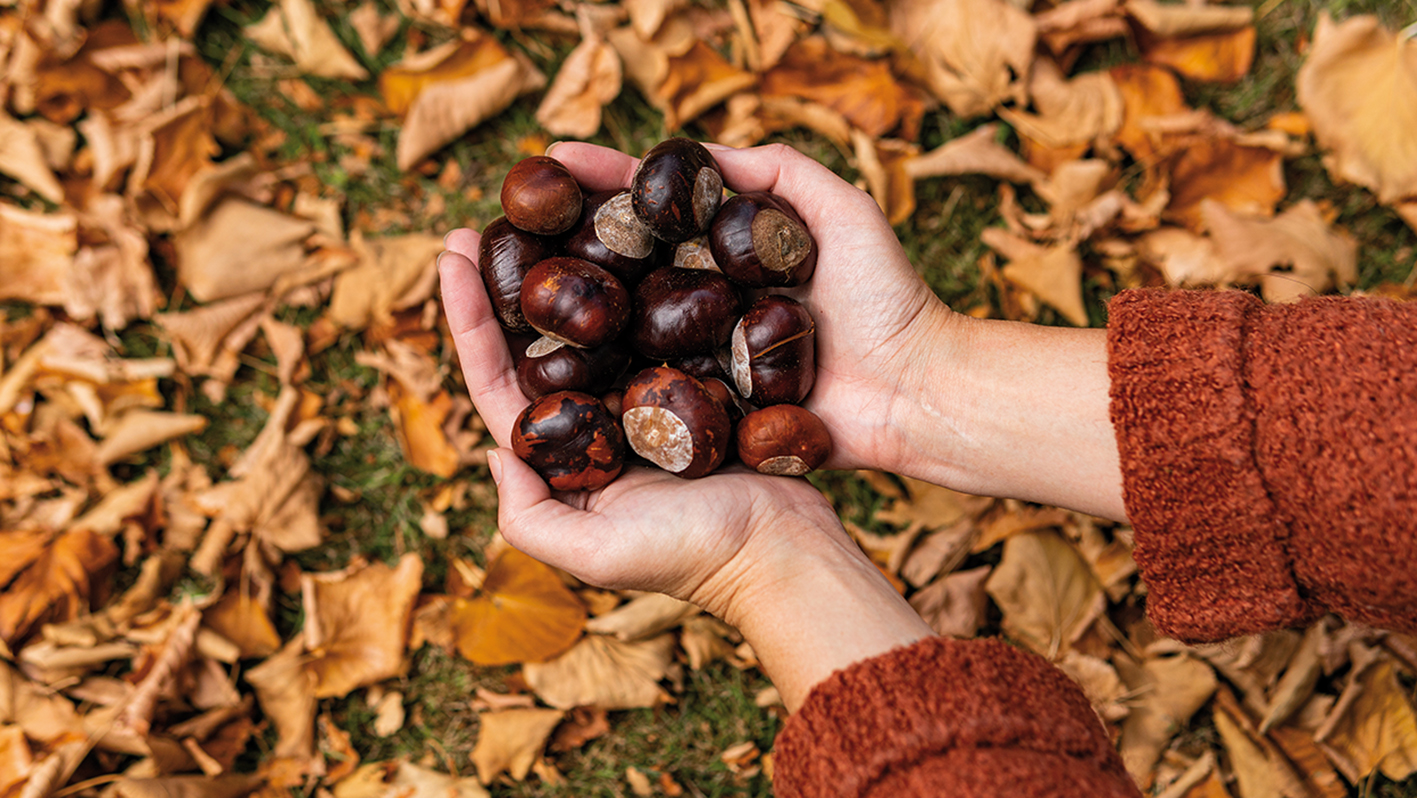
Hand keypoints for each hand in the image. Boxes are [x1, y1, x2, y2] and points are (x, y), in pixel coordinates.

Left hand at [437, 141, 935, 708]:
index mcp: (564, 456)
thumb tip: (490, 451)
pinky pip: (658, 319)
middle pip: (540, 340)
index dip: (469, 319)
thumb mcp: (594, 553)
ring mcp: (644, 397)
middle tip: (495, 211)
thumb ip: (528, 516)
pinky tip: (631, 232)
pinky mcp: (694, 379)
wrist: (785, 550)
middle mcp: (597, 419)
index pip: (498, 378)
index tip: (452, 252)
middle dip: (510, 278)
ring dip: (572, 267)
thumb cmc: (691, 556)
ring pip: (598, 321)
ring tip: (553, 207)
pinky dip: (639, 278)